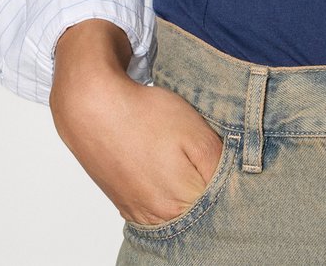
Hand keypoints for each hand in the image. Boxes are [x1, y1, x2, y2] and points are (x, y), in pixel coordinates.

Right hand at [51, 59, 223, 226]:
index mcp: (182, 202)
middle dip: (209, 189)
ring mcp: (139, 212)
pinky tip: (165, 171)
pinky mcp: (125, 203)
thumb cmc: (145, 115)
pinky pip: (155, 209)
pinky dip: (165, 195)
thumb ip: (218, 163)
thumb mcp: (195, 131)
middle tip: (206, 159)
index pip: (220, 204)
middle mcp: (159, 216)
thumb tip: (232, 182)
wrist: (93, 108)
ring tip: (183, 162)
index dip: (229, 182)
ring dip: (187, 194)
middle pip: (199, 212)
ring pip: (177, 213)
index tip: (229, 165)